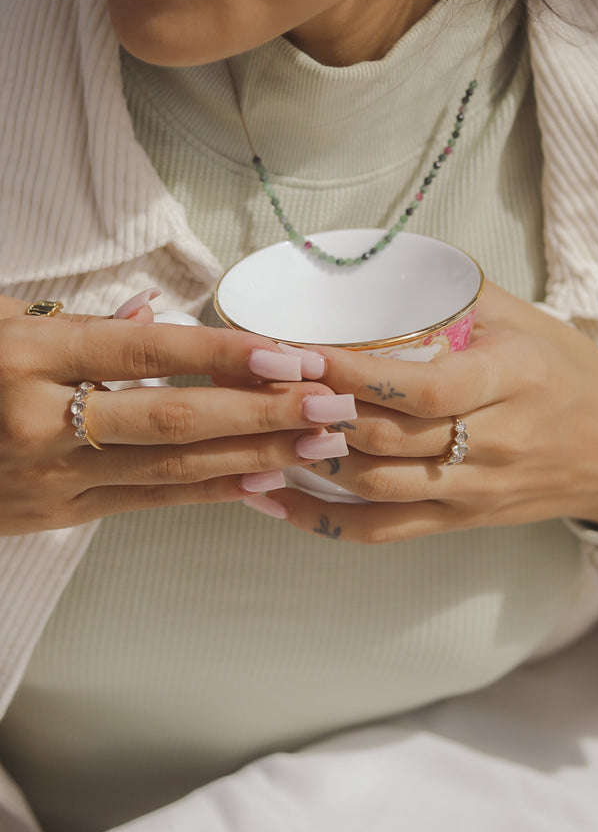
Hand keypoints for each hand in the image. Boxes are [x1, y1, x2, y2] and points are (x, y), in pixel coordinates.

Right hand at [0, 295, 352, 534]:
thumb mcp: (3, 323)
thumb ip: (83, 324)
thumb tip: (153, 313)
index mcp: (27, 356)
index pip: (145, 353)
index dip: (223, 356)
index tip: (290, 356)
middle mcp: (38, 421)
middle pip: (171, 421)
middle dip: (261, 416)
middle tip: (330, 407)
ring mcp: (46, 479)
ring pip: (167, 472)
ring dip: (252, 458)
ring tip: (316, 446)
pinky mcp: (52, 518)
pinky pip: (143, 505)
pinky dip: (206, 494)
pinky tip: (260, 484)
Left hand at [260, 282, 597, 543]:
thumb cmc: (567, 372)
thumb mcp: (524, 319)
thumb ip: (453, 296)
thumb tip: (373, 264)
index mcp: (513, 381)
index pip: (424, 389)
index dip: (355, 377)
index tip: (300, 354)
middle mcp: (494, 442)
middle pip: (389, 439)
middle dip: (316, 415)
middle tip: (257, 388)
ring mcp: (475, 490)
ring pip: (377, 487)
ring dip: (309, 463)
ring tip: (254, 434)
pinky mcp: (461, 522)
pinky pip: (384, 532)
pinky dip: (323, 522)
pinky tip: (274, 501)